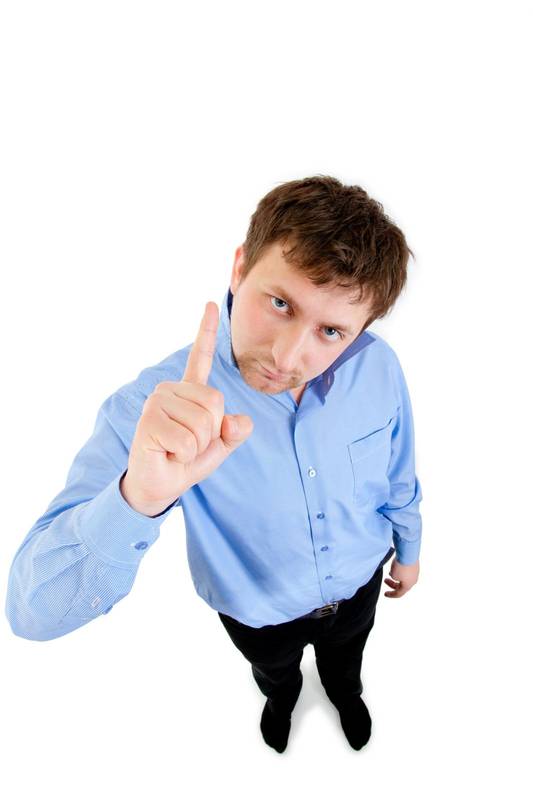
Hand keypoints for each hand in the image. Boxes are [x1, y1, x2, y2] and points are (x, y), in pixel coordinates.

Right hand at [120, 301, 253, 515]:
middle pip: (215, 403)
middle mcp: (170, 390)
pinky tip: (166, 453)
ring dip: (197, 446)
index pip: (199, 356)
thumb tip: (238, 421)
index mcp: (189, 391)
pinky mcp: (149, 420)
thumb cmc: (187, 460)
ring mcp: (157, 403)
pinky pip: (187, 441)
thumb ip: (235, 431)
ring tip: (177, 449)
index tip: (212, 303)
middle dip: (210, 433)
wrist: (160, 484)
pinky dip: (184, 455)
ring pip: (203, 423)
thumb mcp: (220, 445)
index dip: (206, 330)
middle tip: (188, 444)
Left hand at [383, 557, 418, 597]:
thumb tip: (396, 576)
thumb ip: (394, 578)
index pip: (399, 593)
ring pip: (405, 578)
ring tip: (390, 573)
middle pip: (402, 586)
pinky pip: (407, 571)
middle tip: (385, 580)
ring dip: (397, 577)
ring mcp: (415, 572)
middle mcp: (413, 580)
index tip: (385, 594)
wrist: (408, 553)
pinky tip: (396, 567)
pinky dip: (401, 571)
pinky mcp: (415, 565)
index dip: (391, 594)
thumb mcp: (394, 575)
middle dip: (393, 584)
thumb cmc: (401, 565)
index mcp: (408, 585)